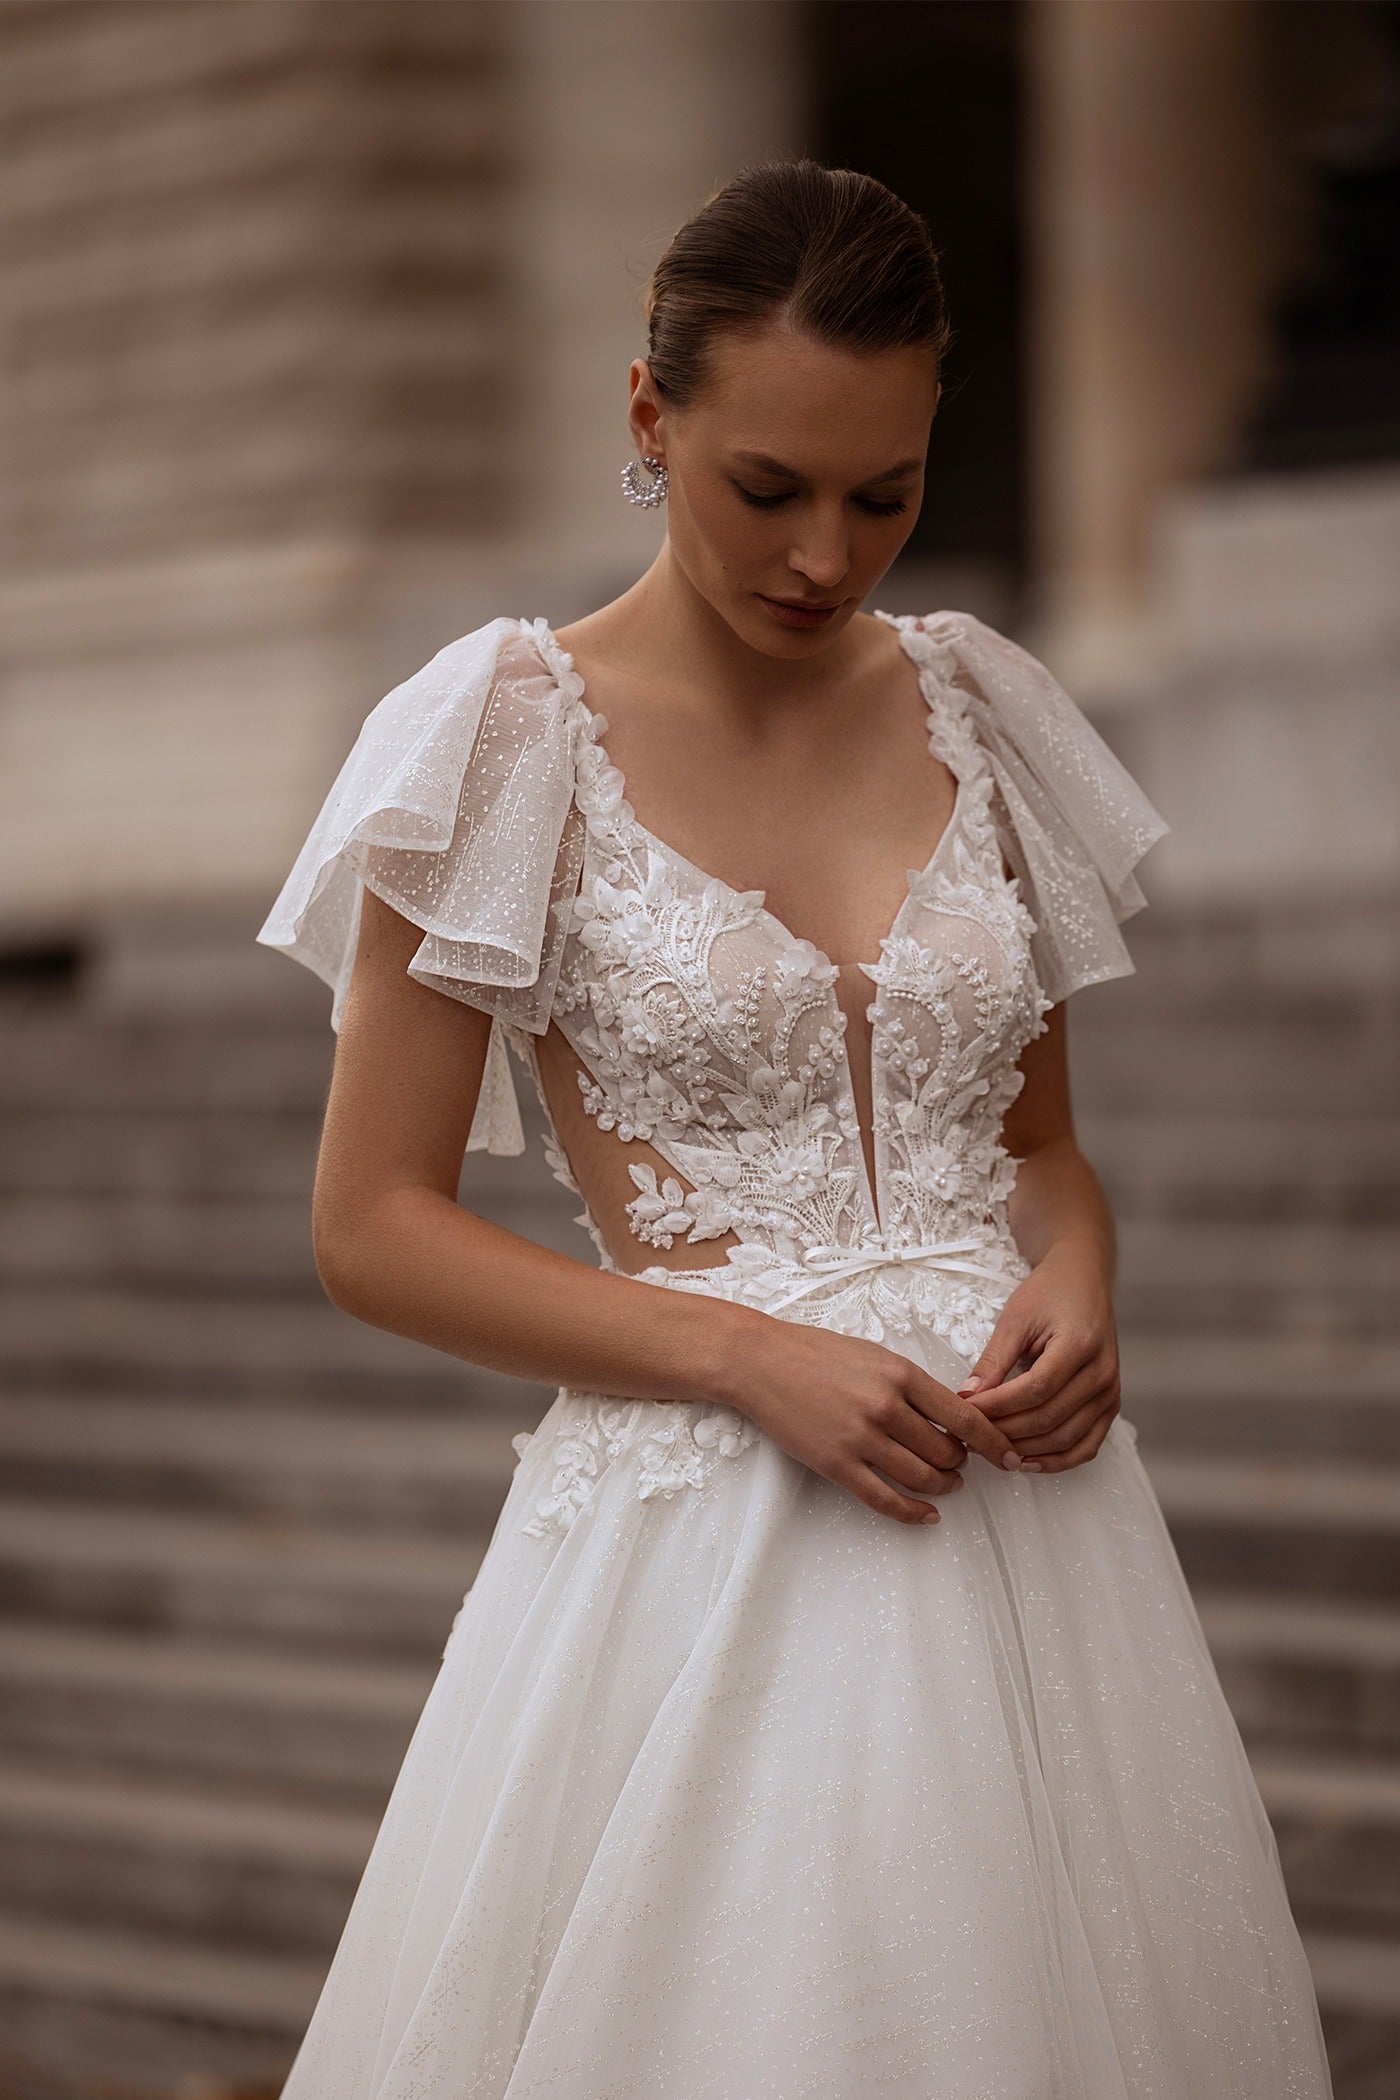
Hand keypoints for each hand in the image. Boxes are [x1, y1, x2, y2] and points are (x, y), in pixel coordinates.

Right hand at [726, 1314, 1024, 1524]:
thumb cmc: (815, 1353)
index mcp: (900, 1374)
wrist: (759, 1361)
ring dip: (943, 1486)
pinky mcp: (836, 1464)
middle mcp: (886, 1407)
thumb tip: (951, 1413)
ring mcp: (860, 1438)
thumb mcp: (874, 1354)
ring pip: (922, 1477)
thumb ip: (912, 1383)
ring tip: (947, 1484)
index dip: (994, 1442)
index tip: (1009, 1455)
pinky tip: (927, 1515)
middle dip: (962, 1463)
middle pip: (947, 1451)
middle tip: (962, 1464)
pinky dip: (912, 1512)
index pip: (965, 1416)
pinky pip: (884, 1498)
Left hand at [956, 1245, 1120, 1473]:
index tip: (964, 1411)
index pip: (1035, 1389)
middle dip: (1005, 1432)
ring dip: (1026, 1450)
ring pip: (1066, 1438)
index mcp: (1080, 1344)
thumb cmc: (1049, 1293)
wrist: (1084, 1281)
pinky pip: (1087, 1446)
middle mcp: (1102, 1373)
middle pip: (1049, 1418)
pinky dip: (1058, 1460)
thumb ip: (993, 1360)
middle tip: (969, 1436)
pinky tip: (1027, 1462)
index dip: (997, 1407)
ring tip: (990, 1450)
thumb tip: (968, 1398)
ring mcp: (1110, 1392)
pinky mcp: (1110, 1405)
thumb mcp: (1015, 1319)